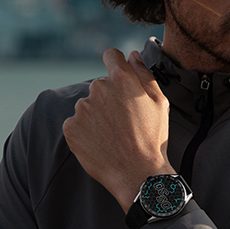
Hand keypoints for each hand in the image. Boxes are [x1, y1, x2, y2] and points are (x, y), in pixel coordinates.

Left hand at [63, 49, 174, 211]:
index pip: (111, 56)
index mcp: (121, 79)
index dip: (117, 65)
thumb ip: (143, 73)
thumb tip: (132, 55)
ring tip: (113, 135)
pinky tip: (101, 143)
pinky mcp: (70, 128)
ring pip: (88, 105)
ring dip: (97, 115)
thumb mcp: (159, 102)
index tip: (121, 79)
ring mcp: (82, 109)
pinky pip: (76, 123)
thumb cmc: (153, 137)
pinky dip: (86, 131)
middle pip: (101, 85)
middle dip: (110, 97)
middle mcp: (98, 89)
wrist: (137, 173)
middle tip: (124, 120)